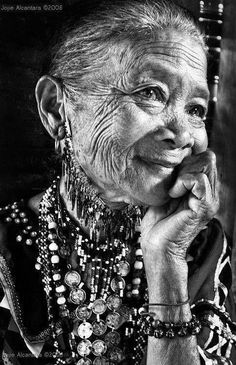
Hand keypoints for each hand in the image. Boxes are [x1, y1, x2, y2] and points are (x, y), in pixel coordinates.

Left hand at [140, 150, 218, 280]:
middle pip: (209, 157)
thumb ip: (176, 177)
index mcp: (203, 190)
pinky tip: (173, 194)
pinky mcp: (204, 207)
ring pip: (206, 163)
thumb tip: (175, 159)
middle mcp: (210, 194)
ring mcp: (210, 201)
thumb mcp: (167, 193)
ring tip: (173, 189)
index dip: (187, 159)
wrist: (157, 246)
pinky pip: (199, 180)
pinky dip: (182, 182)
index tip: (172, 174)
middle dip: (186, 162)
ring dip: (184, 172)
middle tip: (172, 181)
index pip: (206, 158)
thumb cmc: (158, 223)